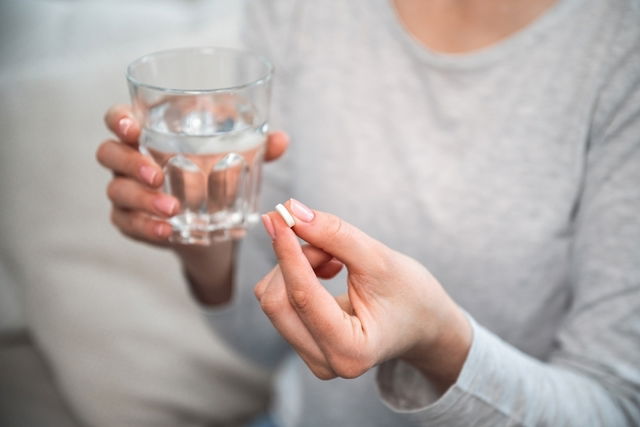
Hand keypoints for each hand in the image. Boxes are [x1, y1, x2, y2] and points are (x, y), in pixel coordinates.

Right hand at [96, 104, 288, 244]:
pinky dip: (145, 227)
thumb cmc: (217, 178)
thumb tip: (280, 139)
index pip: (119, 118)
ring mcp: (127, 193)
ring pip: (116, 191)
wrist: (212, 226)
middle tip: (156, 174)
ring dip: (142, 199)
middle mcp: (131, 161)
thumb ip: (258, 148)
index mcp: (150, 135)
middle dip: (129, 162)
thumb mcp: (239, 160)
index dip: (119, 119)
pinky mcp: (130, 221)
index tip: (132, 128)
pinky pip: (126, 223)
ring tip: (172, 208)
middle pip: (109, 153)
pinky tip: (166, 232)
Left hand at [255, 200, 471, 390]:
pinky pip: (279, 301)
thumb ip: (335, 235)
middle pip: (278, 300)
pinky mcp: (303, 344)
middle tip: (327, 242)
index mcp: (350, 351)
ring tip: (335, 259)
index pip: (300, 296)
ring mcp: (312, 357)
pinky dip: (295, 275)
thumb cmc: (411, 295)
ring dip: (296, 265)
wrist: (424, 322)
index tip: (278, 216)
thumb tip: (292, 211)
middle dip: (296, 259)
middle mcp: (325, 363)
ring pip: (273, 297)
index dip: (286, 252)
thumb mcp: (379, 259)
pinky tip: (326, 270)